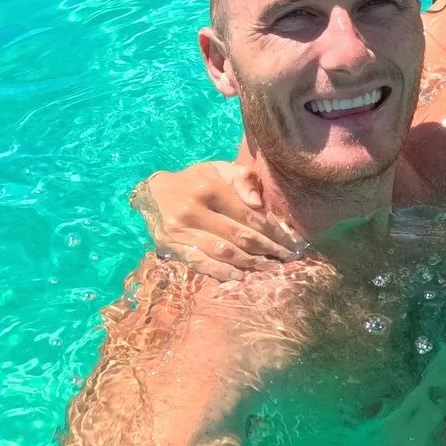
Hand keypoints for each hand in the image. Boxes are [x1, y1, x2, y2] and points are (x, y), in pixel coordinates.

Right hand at [129, 160, 302, 281]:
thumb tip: (259, 202)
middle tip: (289, 257)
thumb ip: (242, 178)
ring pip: (223, 251)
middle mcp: (194, 209)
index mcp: (210, 187)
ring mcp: (181, 230)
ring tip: (271, 268)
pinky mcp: (172, 246)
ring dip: (251, 263)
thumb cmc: (195, 180)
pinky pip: (200, 262)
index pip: (250, 214)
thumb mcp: (218, 169)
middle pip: (240, 235)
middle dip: (269, 248)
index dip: (274, 230)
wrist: (152, 193)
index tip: (293, 240)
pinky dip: (221, 272)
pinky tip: (240, 276)